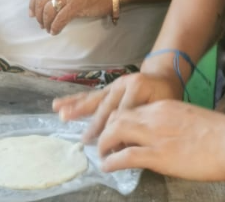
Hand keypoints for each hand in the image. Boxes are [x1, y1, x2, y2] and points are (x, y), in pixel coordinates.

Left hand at [28, 0, 110, 34]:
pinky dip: (55, 27)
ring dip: (46, 23)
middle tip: (41, 24)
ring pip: (49, 11)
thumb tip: (47, 3)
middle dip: (39, 16)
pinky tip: (55, 31)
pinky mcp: (76, 4)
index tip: (32, 13)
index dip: (33, 3)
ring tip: (48, 28)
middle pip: (41, 2)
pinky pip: (59, 19)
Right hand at [52, 72, 182, 141]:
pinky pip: (89, 96)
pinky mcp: (107, 88)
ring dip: (77, 108)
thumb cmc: (166, 94)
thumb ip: (147, 121)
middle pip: (107, 107)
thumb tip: (128, 145)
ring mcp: (113, 85)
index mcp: (138, 87)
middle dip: (96, 125)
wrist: (163, 74)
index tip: (112, 149)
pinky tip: (58, 105)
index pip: (124, 113)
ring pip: (94, 100)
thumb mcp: (164, 106)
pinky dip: (74, 101)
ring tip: (62, 115)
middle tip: (86, 140)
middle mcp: (122, 84)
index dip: (118, 131)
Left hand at [97, 100, 224, 179]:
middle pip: (117, 117)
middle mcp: (154, 116)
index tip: (117, 132)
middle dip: (106, 130)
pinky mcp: (157, 155)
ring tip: (102, 155)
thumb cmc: (221, 134)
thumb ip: (173, 124)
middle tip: (103, 144)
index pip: (131, 109)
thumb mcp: (190, 120)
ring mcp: (154, 135)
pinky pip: (125, 156)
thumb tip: (167, 136)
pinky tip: (107, 167)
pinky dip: (111, 161)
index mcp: (164, 106)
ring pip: (115, 132)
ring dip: (104, 144)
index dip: (120, 121)